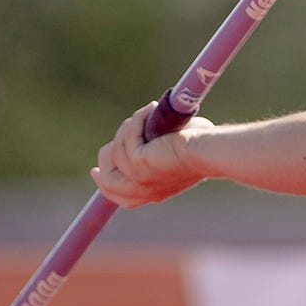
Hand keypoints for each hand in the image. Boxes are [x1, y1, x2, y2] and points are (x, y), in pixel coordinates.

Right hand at [91, 101, 215, 208]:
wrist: (211, 150)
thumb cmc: (202, 146)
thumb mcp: (174, 153)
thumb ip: (157, 149)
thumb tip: (148, 135)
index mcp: (152, 192)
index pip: (119, 196)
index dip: (104, 183)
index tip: (95, 171)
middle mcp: (143, 191)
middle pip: (107, 181)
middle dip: (109, 154)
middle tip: (126, 128)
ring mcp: (139, 180)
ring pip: (114, 152)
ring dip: (129, 127)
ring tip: (150, 112)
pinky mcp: (139, 164)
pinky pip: (127, 138)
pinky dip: (137, 120)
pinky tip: (151, 110)